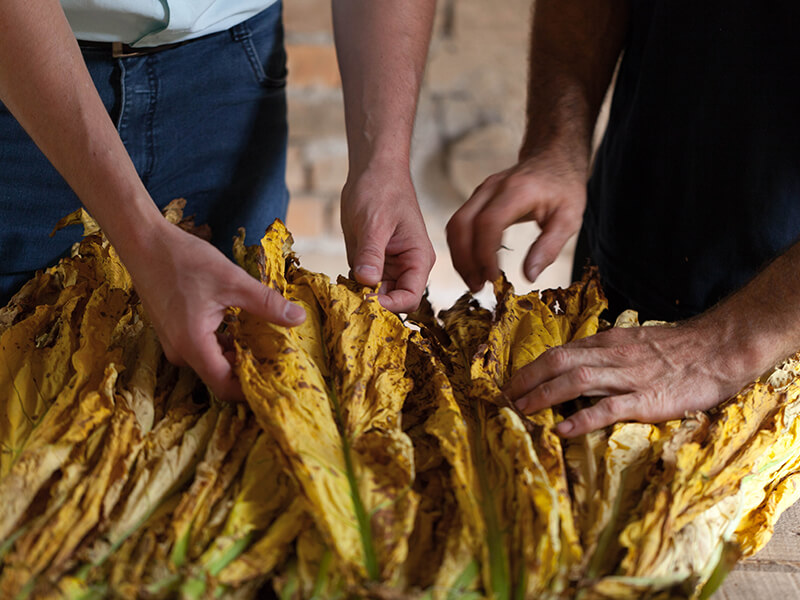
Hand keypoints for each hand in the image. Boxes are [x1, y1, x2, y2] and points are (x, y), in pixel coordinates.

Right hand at [123, 220, 304, 400]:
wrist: (144, 243)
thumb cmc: (183, 260)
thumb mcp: (233, 281)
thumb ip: (267, 304)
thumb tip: (298, 318)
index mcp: (193, 345)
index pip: (226, 387)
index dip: (253, 389)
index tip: (278, 381)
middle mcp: (180, 352)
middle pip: (221, 376)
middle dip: (250, 370)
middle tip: (280, 358)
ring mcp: (175, 344)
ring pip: (213, 361)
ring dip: (239, 354)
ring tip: (267, 341)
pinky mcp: (174, 333)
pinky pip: (204, 348)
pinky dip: (225, 343)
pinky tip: (244, 327)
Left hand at [340, 162, 434, 312]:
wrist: (373, 171)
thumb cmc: (381, 190)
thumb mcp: (374, 223)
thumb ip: (371, 254)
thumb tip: (367, 282)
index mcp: (418, 258)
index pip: (411, 298)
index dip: (389, 306)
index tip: (365, 302)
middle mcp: (407, 267)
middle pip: (394, 302)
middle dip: (374, 305)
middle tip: (348, 303)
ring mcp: (389, 266)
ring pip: (378, 296)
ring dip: (361, 298)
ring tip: (342, 295)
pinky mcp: (372, 262)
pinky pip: (364, 284)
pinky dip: (353, 288)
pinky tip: (340, 285)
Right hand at [446, 152, 585, 291]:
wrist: (555, 157)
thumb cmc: (564, 187)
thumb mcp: (569, 218)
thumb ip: (549, 247)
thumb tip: (529, 275)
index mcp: (517, 191)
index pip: (488, 223)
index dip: (484, 254)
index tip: (493, 278)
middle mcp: (492, 188)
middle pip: (462, 224)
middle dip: (464, 260)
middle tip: (477, 286)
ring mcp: (481, 192)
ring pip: (455, 225)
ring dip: (459, 256)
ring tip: (474, 280)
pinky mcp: (477, 198)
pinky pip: (459, 224)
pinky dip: (461, 247)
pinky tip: (473, 265)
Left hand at [505, 319, 758, 436]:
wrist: (719, 347)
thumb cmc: (678, 348)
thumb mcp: (634, 342)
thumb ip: (606, 353)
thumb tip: (576, 365)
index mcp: (607, 343)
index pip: (559, 352)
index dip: (531, 367)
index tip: (511, 382)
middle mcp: (612, 356)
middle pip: (558, 362)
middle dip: (526, 379)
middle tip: (504, 398)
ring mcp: (629, 377)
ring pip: (576, 381)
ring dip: (543, 396)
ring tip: (521, 410)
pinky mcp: (648, 400)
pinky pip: (610, 408)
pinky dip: (583, 419)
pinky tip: (563, 430)